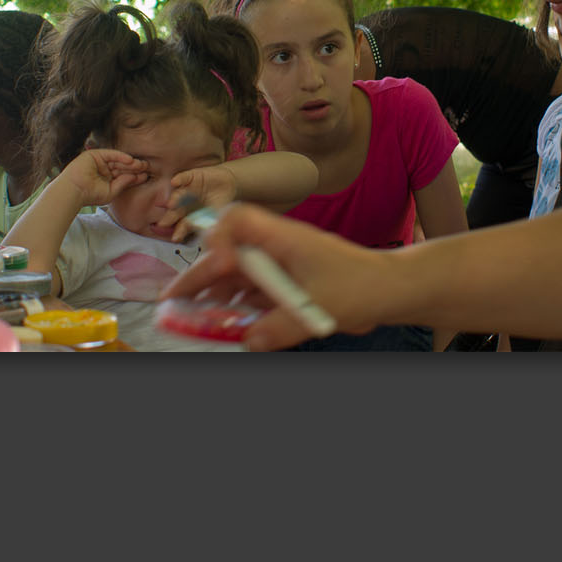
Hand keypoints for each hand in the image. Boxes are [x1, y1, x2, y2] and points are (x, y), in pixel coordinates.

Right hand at [61, 148, 148, 207]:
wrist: (74, 191)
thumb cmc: (91, 195)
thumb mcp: (111, 191)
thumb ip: (123, 183)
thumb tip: (135, 176)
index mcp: (106, 179)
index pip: (123, 175)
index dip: (134, 175)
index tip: (145, 176)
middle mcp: (103, 169)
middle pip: (122, 167)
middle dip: (134, 168)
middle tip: (147, 168)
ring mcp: (99, 161)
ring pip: (117, 160)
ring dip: (130, 162)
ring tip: (141, 165)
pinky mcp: (94, 155)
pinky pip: (111, 154)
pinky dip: (121, 156)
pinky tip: (130, 160)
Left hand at [157, 165, 238, 241]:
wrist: (228, 183)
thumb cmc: (221, 202)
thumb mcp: (217, 216)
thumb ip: (211, 225)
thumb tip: (209, 237)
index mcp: (189, 216)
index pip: (182, 225)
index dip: (179, 232)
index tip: (176, 239)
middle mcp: (184, 204)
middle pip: (175, 212)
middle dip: (170, 217)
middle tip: (164, 224)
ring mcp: (186, 190)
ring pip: (177, 195)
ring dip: (174, 199)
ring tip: (171, 204)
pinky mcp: (190, 177)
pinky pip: (182, 178)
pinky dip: (178, 180)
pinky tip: (174, 182)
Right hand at [159, 203, 391, 350]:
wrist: (390, 289)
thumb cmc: (360, 287)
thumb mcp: (318, 310)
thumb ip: (280, 328)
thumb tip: (246, 341)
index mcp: (283, 237)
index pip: (238, 220)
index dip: (218, 239)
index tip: (216, 268)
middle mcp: (276, 245)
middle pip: (227, 252)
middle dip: (198, 276)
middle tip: (172, 303)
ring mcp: (280, 263)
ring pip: (236, 274)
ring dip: (214, 295)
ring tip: (191, 319)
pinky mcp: (285, 281)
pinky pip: (252, 290)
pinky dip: (235, 305)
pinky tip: (224, 323)